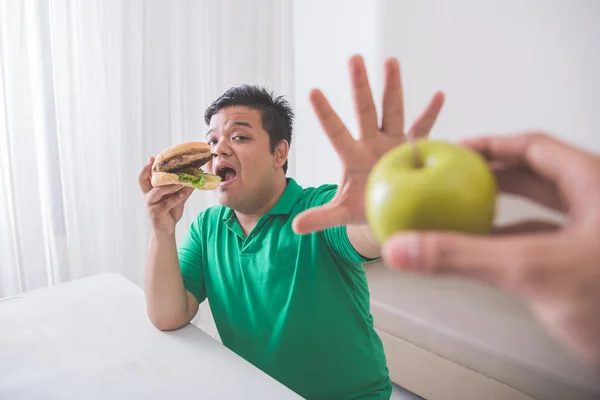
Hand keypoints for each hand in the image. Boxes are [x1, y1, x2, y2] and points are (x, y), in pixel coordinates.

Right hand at [139, 157, 193, 234]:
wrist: (167, 230)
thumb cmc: (169, 212)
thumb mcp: (176, 198)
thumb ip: (182, 189)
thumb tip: (194, 179)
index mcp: (150, 190)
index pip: (144, 177)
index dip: (146, 168)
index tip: (152, 158)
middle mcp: (148, 196)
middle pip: (143, 181)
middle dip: (148, 171)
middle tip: (157, 163)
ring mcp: (151, 204)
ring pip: (158, 191)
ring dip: (170, 185)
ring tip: (181, 180)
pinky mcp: (156, 212)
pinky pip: (167, 202)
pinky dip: (177, 197)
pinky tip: (184, 193)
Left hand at [292, 55, 444, 233]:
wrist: (387, 208)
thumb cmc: (361, 207)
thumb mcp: (341, 213)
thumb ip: (321, 217)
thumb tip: (294, 227)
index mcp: (352, 156)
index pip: (336, 132)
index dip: (326, 114)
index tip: (313, 92)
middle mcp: (371, 142)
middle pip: (364, 111)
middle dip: (359, 86)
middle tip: (354, 59)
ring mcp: (392, 142)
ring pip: (392, 111)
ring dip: (392, 88)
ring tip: (390, 61)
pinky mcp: (412, 148)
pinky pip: (423, 129)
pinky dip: (431, 114)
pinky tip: (438, 95)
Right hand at [382, 132, 599, 364]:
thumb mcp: (533, 270)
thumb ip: (463, 257)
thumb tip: (405, 247)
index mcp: (594, 183)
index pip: (532, 146)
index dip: (489, 144)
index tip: (456, 147)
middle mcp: (597, 203)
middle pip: (535, 174)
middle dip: (490, 175)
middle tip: (452, 177)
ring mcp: (596, 235)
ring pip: (542, 208)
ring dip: (502, 209)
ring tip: (464, 212)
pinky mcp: (592, 265)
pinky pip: (546, 239)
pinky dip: (514, 240)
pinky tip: (492, 252)